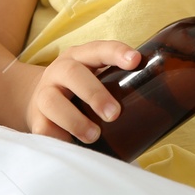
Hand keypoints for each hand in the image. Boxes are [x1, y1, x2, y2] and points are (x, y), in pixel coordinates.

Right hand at [25, 41, 139, 142]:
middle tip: (114, 114)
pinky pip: (44, 129)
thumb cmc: (79, 89)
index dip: (116, 52)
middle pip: (72, 73)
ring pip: (52, 102)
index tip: (135, 61)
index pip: (98, 49)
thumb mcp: (95, 76)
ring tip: (94, 136)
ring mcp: (44, 94)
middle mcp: (59, 71)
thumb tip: (158, 103)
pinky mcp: (36, 118)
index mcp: (79, 57)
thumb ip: (118, 82)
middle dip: (94, 93)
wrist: (37, 98)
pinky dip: (59, 138)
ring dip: (75, 120)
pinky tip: (73, 146)